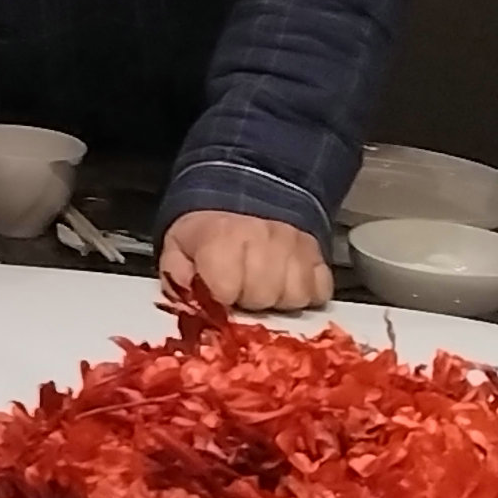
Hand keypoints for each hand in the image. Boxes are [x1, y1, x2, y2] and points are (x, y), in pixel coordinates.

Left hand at [158, 210, 331, 313]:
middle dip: (249, 300)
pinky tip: (287, 283)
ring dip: (279, 298)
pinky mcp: (317, 252)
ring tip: (265, 285)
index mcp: (222, 238)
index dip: (221, 298)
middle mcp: (262, 237)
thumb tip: (189, 299)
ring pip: (295, 296)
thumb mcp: (178, 247)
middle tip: (242, 288)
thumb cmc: (209, 233)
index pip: (227, 290)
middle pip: (263, 296)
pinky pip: (320, 290)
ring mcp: (294, 244)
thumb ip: (176, 275)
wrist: (243, 198)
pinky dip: (306, 293)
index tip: (218, 291)